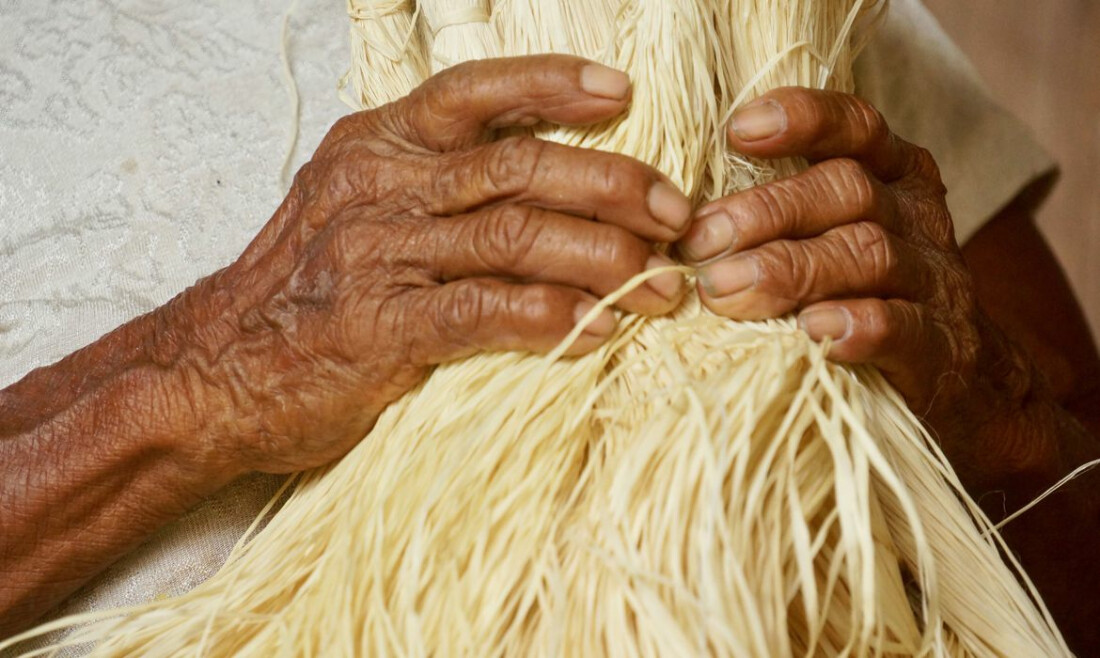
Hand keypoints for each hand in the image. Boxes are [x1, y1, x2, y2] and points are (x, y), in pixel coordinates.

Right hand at [156, 55, 689, 475]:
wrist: (214, 373)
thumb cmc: (300, 292)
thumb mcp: (351, 208)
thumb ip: (429, 185)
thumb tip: (540, 180)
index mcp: (374, 145)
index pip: (473, 92)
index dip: (553, 84)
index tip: (621, 96)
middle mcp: (378, 187)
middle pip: (519, 166)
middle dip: (613, 183)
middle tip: (675, 213)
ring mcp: (378, 255)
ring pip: (517, 236)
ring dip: (605, 258)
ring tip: (661, 284)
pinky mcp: (381, 328)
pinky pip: (489, 311)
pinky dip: (554, 318)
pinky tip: (598, 331)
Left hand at [676, 87, 1030, 473]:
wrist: (961, 383)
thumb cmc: (864, 297)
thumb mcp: (830, 240)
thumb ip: (776, 218)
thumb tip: (673, 220)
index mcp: (891, 177)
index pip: (855, 127)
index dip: (802, 120)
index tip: (737, 130)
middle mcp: (916, 217)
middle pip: (847, 190)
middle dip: (766, 211)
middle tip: (700, 241)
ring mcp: (934, 281)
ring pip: (869, 254)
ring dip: (791, 269)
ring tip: (726, 290)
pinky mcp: (941, 348)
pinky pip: (905, 327)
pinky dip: (859, 325)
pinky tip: (814, 331)